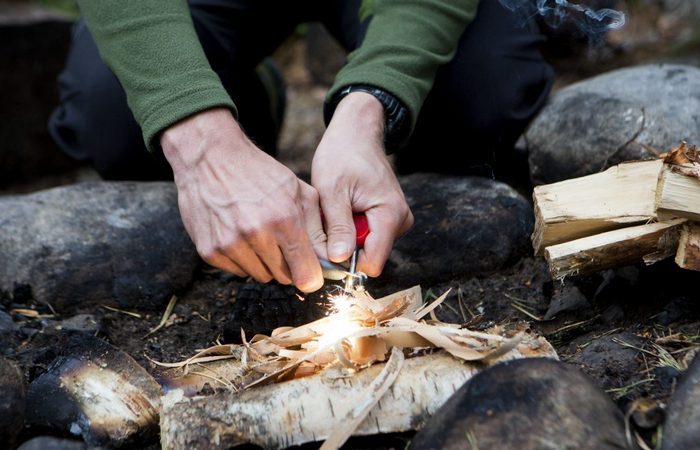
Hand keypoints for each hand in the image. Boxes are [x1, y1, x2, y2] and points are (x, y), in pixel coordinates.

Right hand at [161, 108, 324, 291]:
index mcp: (284, 219)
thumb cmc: (259, 173)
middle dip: (288, 264)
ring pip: (260, 276)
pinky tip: (238, 234)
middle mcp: (257, 235)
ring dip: (264, 262)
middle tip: (281, 241)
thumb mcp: (299, 191)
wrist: (210, 159)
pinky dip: (242, 259)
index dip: (311, 277)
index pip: (305, 274)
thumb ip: (318, 227)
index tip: (311, 273)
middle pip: (284, 278)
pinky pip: (237, 271)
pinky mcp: (210, 251)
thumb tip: (331, 258)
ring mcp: (230, 245)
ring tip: (258, 234)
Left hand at [312, 92, 413, 276]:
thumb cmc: (342, 154)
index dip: (346, 263)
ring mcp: (396, 220)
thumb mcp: (332, 190)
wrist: (356, 133)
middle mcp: (400, 221)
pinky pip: (368, 236)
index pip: (372, 264)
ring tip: (335, 210)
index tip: (325, 248)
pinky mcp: (389, 218)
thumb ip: (338, 227)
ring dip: (346, 236)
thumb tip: (339, 259)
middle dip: (344, 246)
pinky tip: (343, 209)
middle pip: (368, 257)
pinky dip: (351, 228)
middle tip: (327, 220)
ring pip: (366, 248)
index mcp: (390, 215)